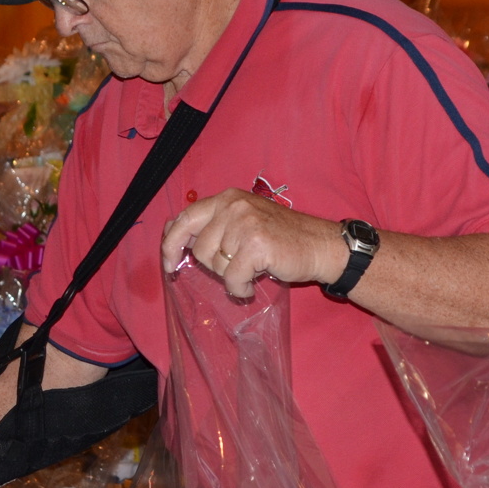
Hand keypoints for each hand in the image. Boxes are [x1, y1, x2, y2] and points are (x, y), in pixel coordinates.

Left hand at [160, 188, 347, 299]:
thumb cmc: (281, 238)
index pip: (185, 218)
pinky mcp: (256, 244)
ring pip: (215, 265)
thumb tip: (173, 234)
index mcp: (227, 198)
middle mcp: (233, 206)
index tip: (168, 263)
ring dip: (231, 277)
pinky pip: (232, 279)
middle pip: (200, 248)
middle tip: (238, 265)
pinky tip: (253, 285)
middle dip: (214, 265)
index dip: (171, 243)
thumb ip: (213, 225)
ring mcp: (245, 223)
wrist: (320, 246)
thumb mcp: (244, 221)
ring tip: (251, 270)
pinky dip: (240, 289)